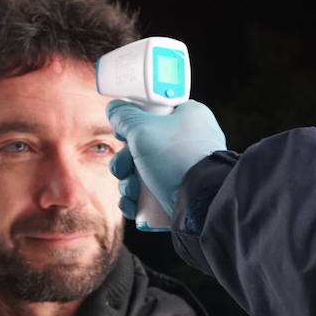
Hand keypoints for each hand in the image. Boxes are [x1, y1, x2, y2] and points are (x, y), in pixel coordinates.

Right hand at [107, 99, 226, 229]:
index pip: (155, 112)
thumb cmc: (174, 157)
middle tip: (123, 170)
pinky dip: (138, 200)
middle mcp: (190, 140)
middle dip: (124, 162)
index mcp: (189, 116)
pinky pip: (153, 193)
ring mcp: (186, 168)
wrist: (200, 201)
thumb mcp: (142, 128)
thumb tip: (115, 109)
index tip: (121, 134)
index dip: (133, 124)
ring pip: (144, 172)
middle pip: (143, 146)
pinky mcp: (182, 193)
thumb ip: (124, 115)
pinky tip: (132, 207)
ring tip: (131, 192)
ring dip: (128, 183)